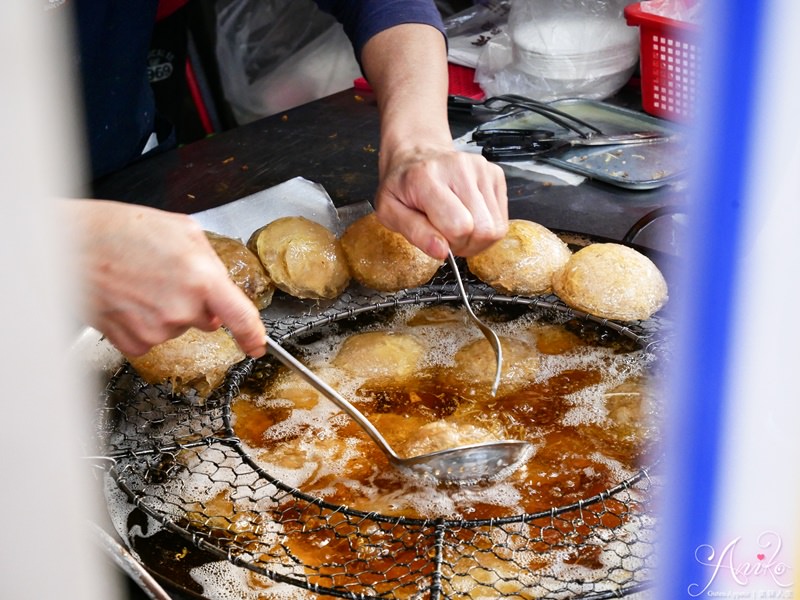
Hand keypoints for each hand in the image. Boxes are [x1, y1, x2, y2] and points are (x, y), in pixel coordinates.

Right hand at [66, 200, 265, 356]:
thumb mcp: (182, 229)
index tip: (257, 344)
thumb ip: (210, 261)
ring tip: (140, 282)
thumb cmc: (119, 230)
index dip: (253, 335)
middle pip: (206, 319)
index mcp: (201, 277)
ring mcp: (157, 329)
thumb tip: (221, 286)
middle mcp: (182, 308)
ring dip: (165, 309)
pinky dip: (142, 323)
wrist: (69, 245)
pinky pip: (150, 339)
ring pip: (176, 327)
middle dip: (194, 302)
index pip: (241, 317)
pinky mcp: (132, 342)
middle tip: (165, 277)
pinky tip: (128, 300)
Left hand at [374, 142, 507, 259]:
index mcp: (426, 178)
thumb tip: (442, 251)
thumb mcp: (390, 212)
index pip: (459, 226)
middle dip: (467, 244)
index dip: (451, 244)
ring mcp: (481, 169)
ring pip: (496, 227)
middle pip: (483, 229)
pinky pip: (502, 218)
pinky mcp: (495, 174)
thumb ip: (415, 233)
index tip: (438, 240)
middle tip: (448, 236)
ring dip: (478, 237)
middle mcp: (459, 168)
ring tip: (457, 227)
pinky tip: (469, 216)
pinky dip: (486, 226)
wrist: (417, 156)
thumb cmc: (402, 186)